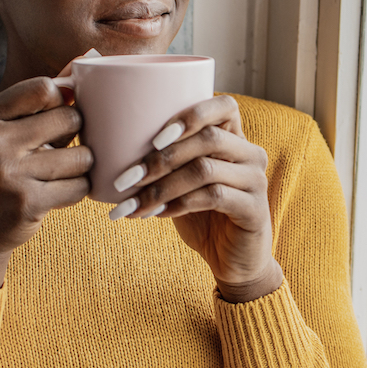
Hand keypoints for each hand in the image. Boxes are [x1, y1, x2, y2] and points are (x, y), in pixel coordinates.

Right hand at [0, 76, 92, 288]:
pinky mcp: (27, 203)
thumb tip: (89, 55)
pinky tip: (58, 193)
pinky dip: (77, 190)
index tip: (57, 115)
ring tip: (59, 173)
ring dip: (79, 166)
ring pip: (81, 156)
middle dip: (75, 135)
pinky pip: (79, 186)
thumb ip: (42, 96)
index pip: (45, 87)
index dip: (62, 100)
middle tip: (58, 149)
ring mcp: (9, 173)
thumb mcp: (3, 129)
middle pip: (70, 119)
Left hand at [111, 95, 283, 302]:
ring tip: (133, 203)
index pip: (225, 106)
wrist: (233, 261)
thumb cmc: (202, 216)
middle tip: (126, 178)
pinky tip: (157, 214)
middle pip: (207, 139)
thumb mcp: (183, 183)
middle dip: (161, 158)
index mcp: (235, 138)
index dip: (191, 115)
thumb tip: (110, 146)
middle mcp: (251, 154)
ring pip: (204, 170)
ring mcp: (255, 180)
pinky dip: (179, 204)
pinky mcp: (255, 208)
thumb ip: (168, 160)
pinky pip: (213, 197)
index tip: (153, 138)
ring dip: (162, 186)